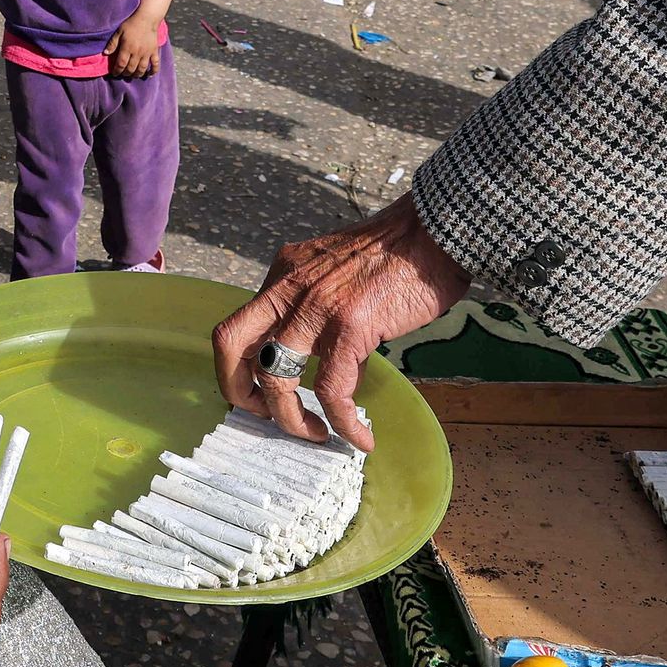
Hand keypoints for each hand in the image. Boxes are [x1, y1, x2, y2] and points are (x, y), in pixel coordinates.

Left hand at [104, 12, 163, 78]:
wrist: (147, 18)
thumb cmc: (131, 24)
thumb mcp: (119, 32)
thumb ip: (112, 43)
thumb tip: (105, 53)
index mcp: (127, 48)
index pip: (121, 64)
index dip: (117, 71)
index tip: (115, 73)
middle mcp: (137, 53)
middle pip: (131, 69)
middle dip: (126, 73)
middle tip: (123, 74)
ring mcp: (147, 53)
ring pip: (142, 69)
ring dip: (137, 74)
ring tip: (133, 75)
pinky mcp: (154, 51)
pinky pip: (155, 64)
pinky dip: (153, 71)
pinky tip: (149, 75)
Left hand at [212, 194, 468, 450]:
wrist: (436, 229)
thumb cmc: (400, 249)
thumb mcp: (339, 268)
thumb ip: (324, 309)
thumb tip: (336, 365)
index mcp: (285, 271)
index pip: (239, 324)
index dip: (236, 366)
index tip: (258, 391)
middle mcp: (289, 287)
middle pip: (231, 344)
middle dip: (237, 390)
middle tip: (264, 416)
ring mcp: (316, 306)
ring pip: (274, 376)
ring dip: (289, 418)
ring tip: (315, 434)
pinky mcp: (350, 326)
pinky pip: (332, 389)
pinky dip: (343, 422)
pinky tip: (360, 437)